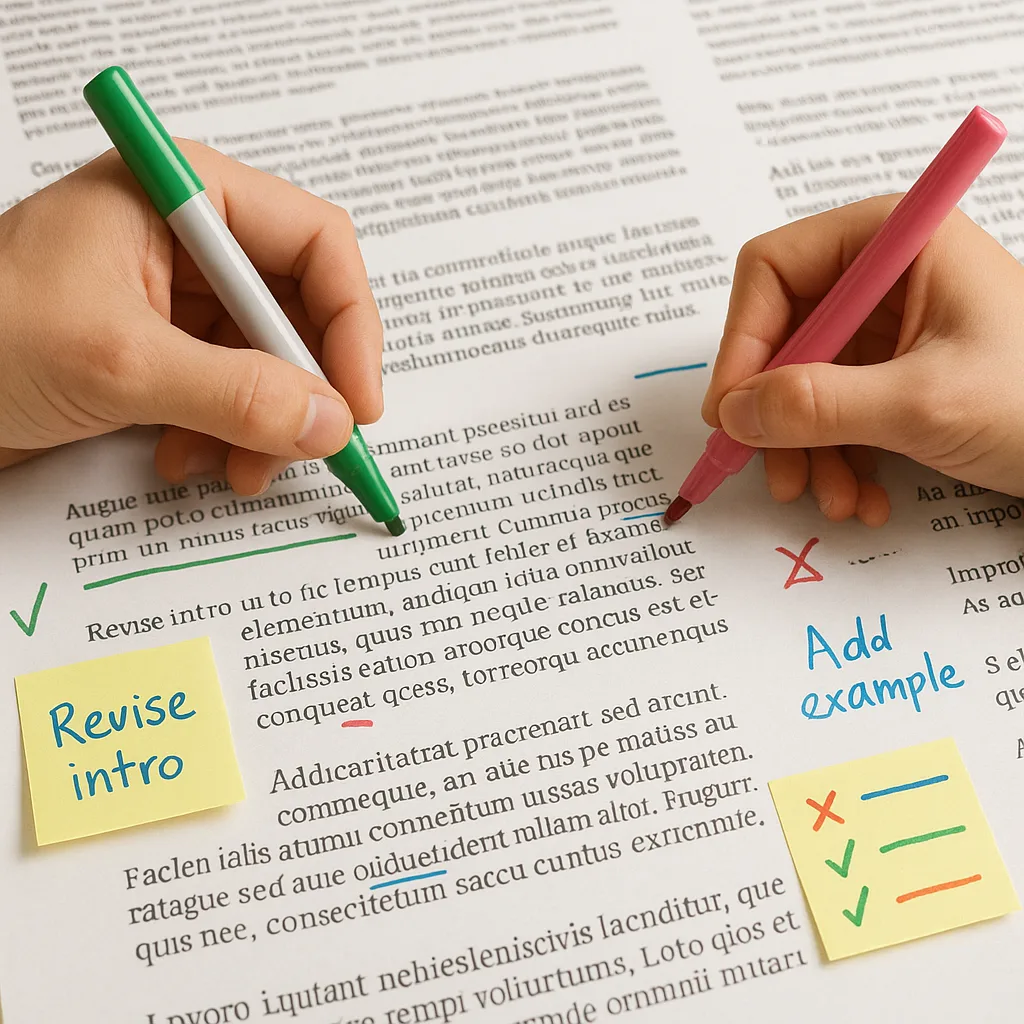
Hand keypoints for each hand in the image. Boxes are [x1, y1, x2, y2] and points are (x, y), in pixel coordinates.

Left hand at [0, 142, 381, 493]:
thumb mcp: (119, 363)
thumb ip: (235, 394)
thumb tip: (329, 422)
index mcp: (183, 196)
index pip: (316, 242)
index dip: (350, 323)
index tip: (355, 400)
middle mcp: (189, 242)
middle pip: (300, 311)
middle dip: (302, 390)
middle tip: (300, 448)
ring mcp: (176, 301)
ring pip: (270, 363)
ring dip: (263, 425)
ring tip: (231, 468)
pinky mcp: (162, 353)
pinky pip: (230, 395)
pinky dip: (223, 437)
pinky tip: (182, 459)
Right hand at [702, 195, 1023, 525]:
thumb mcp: (924, 403)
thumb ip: (819, 405)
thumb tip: (734, 413)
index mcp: (893, 242)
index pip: (773, 271)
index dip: (742, 341)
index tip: (732, 411)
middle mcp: (883, 277)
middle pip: (782, 337)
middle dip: (778, 415)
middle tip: (775, 470)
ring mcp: (889, 327)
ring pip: (802, 384)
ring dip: (806, 450)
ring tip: (834, 498)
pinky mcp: (895, 373)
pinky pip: (834, 411)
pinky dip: (837, 458)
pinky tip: (862, 496)